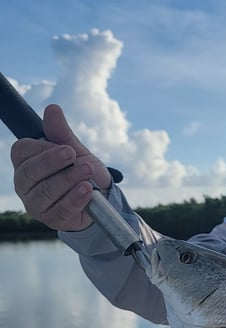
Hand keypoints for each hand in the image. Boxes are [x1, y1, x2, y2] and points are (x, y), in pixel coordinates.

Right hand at [11, 104, 111, 230]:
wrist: (101, 198)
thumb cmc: (82, 171)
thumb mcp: (75, 150)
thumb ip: (62, 133)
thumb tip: (52, 109)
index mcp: (25, 162)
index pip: (22, 151)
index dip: (43, 149)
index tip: (66, 148)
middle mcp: (24, 183)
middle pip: (30, 171)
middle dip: (54, 162)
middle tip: (74, 155)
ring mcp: (35, 203)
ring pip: (45, 191)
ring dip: (69, 180)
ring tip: (88, 172)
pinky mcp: (51, 219)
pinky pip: (60, 209)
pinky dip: (75, 199)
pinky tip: (87, 191)